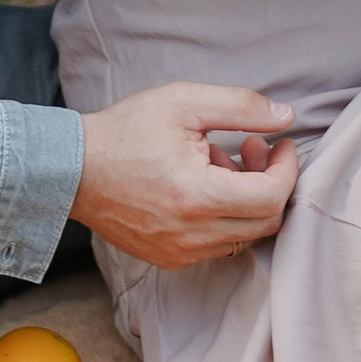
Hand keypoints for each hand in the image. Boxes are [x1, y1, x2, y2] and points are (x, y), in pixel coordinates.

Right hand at [68, 80, 299, 267]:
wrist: (73, 169)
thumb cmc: (126, 130)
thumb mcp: (184, 102)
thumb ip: (240, 107)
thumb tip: (286, 116)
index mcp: (198, 197)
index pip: (272, 197)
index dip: (287, 168)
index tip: (280, 143)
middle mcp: (193, 235)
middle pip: (266, 222)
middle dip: (270, 182)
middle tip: (252, 148)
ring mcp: (181, 252)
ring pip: (243, 235)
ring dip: (246, 198)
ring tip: (219, 161)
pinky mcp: (170, 259)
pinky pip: (218, 244)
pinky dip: (223, 215)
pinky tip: (201, 184)